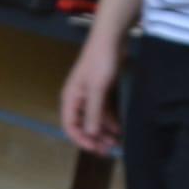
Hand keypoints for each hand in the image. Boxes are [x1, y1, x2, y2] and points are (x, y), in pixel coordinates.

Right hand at [60, 38, 121, 154]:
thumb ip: (93, 112)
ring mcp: (90, 95)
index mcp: (70, 98)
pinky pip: (103, 111)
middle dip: (94, 138)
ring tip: (115, 143)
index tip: (95, 148)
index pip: (70, 126)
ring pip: (94, 119)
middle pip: (82, 125)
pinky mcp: (102, 91)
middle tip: (107, 150)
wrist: (111, 38)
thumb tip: (90, 134)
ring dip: (103, 132)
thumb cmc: (101, 61)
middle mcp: (78, 99)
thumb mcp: (97, 89)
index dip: (81, 139)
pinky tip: (118, 129)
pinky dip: (109, 121)